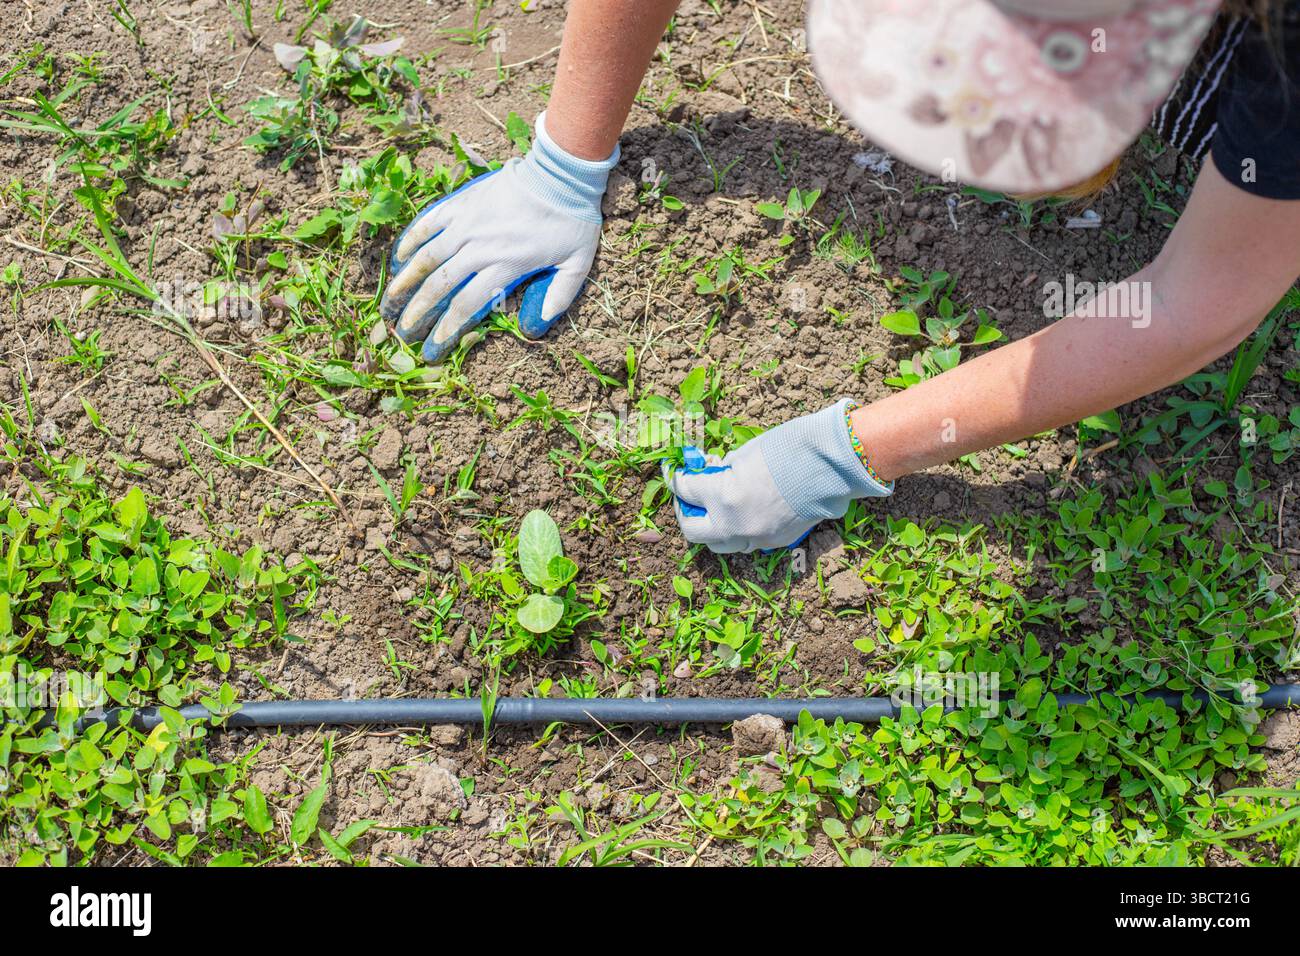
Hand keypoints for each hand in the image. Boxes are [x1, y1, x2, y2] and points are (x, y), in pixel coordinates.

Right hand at [380, 111, 619, 362]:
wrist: (560, 173)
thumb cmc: (571, 219)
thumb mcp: (577, 263)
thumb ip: (560, 295)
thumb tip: (539, 326)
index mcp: (506, 266)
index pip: (467, 305)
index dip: (447, 329)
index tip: (432, 346)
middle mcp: (480, 248)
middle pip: (440, 286)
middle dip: (419, 311)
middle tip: (403, 331)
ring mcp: (467, 223)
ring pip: (428, 256)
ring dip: (406, 280)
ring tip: (391, 299)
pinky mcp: (462, 203)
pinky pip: (430, 222)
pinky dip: (412, 239)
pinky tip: (399, 256)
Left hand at [662, 399, 892, 553]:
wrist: (832, 465)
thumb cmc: (789, 449)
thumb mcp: (745, 453)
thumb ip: (723, 470)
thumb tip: (711, 476)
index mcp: (722, 497)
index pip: (685, 489)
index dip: (677, 478)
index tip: (675, 472)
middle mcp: (733, 524)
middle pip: (692, 529)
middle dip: (684, 511)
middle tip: (687, 496)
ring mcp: (755, 538)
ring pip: (718, 543)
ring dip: (710, 526)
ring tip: (712, 508)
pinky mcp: (775, 542)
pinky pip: (745, 542)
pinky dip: (736, 529)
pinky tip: (742, 511)